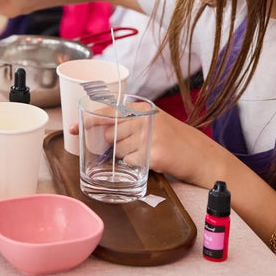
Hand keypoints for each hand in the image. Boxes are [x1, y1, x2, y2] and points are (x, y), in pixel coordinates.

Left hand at [71, 108, 221, 188]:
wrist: (204, 158)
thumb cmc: (177, 141)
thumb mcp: (155, 122)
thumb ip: (130, 122)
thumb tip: (100, 131)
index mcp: (143, 109)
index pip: (108, 111)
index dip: (87, 120)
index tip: (71, 128)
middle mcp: (144, 120)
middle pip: (109, 135)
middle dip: (114, 144)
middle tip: (135, 146)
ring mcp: (149, 137)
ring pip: (118, 151)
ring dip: (127, 156)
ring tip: (148, 153)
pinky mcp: (153, 155)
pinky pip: (130, 163)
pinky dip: (137, 166)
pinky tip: (153, 161)